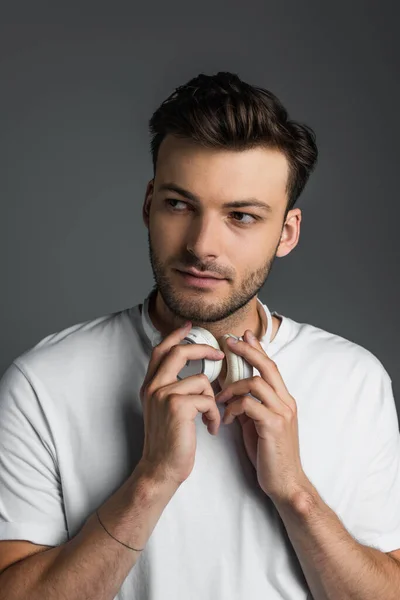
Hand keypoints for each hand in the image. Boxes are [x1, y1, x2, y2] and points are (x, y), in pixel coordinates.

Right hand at [139, 322, 224, 488]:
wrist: (161, 469)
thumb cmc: (169, 443)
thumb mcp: (165, 411)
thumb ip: (173, 389)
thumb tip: (196, 374)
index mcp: (150, 386)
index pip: (161, 350)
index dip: (175, 336)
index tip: (190, 327)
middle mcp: (153, 387)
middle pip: (178, 352)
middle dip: (202, 349)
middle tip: (219, 354)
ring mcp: (163, 395)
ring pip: (201, 380)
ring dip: (214, 400)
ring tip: (211, 418)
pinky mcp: (177, 406)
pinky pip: (207, 398)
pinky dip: (215, 414)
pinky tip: (210, 428)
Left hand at [215, 330, 310, 504]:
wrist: (286, 483)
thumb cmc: (270, 455)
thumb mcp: (259, 424)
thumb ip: (251, 406)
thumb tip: (233, 393)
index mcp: (284, 400)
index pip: (271, 367)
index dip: (257, 349)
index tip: (244, 335)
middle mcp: (286, 402)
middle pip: (267, 366)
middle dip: (248, 351)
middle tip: (229, 341)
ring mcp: (282, 413)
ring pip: (256, 383)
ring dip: (233, 387)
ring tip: (220, 399)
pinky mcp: (273, 425)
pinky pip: (248, 404)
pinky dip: (233, 407)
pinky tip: (226, 419)